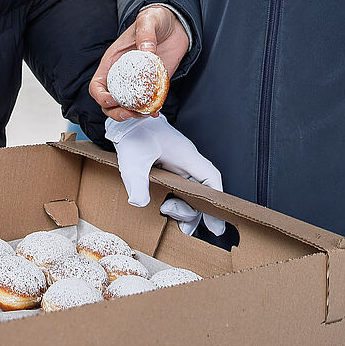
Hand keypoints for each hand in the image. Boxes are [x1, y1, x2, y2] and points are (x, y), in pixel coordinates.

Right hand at [90, 4, 189, 121]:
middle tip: (130, 112)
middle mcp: (122, 75)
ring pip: (126, 107)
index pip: (97, 85)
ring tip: (144, 113)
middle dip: (116, 112)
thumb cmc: (155, 19)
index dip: (100, 96)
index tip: (112, 99)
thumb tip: (147, 51)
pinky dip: (150, 111)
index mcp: (113, 61)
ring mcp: (138, 82)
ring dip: (132, 114)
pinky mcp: (154, 85)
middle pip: (109, 102)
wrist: (175, 23)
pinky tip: (155, 111)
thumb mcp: (148, 20)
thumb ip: (146, 32)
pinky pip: (148, 103)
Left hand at [104, 113, 224, 235]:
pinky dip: (178, 201)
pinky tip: (169, 210)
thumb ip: (136, 181)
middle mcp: (188, 162)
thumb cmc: (135, 135)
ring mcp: (181, 165)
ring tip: (168, 215)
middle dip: (190, 209)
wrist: (128, 121)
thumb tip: (139, 203)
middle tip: (169, 213)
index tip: (216, 223)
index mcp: (186, 156)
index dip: (216, 201)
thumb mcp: (132, 160)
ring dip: (183, 208)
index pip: (211, 179)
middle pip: (202, 192)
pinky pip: (182, 188)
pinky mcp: (172, 169)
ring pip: (192, 192)